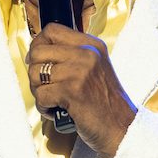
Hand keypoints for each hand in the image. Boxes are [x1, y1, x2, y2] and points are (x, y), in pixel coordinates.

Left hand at [27, 23, 136, 157]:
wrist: (122, 128)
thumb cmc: (104, 103)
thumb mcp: (95, 68)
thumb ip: (72, 55)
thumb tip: (36, 51)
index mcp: (92, 45)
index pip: (52, 30)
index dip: (38, 44)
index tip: (38, 60)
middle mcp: (87, 54)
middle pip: (38, 52)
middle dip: (34, 72)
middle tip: (45, 86)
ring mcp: (80, 71)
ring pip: (35, 74)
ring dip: (39, 92)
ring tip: (53, 100)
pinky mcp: (73, 91)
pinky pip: (40, 95)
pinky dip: (44, 107)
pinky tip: (56, 110)